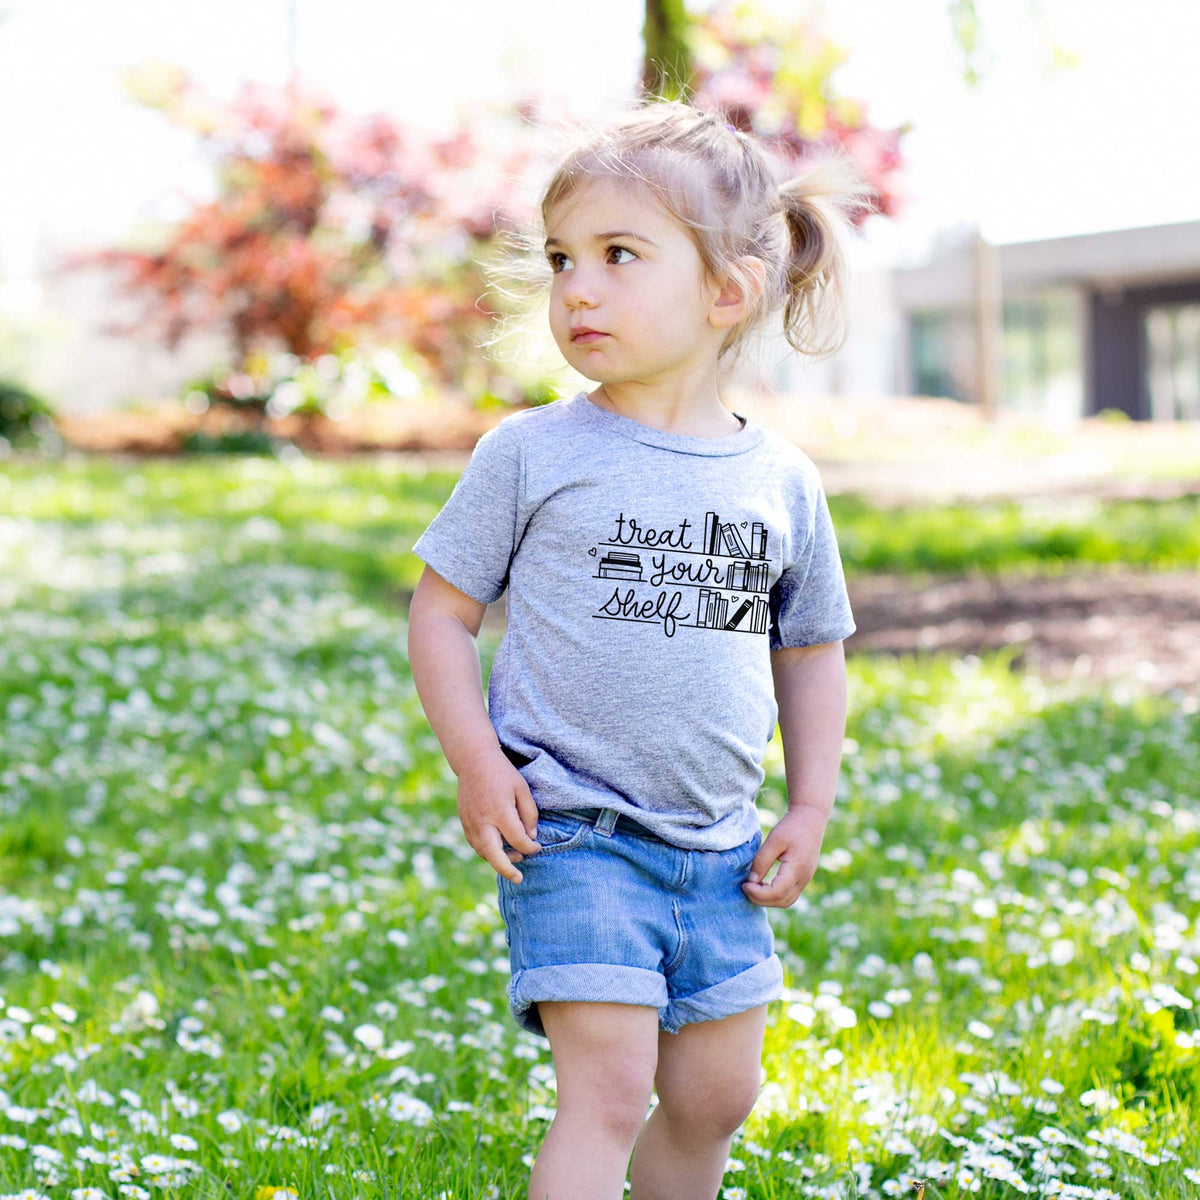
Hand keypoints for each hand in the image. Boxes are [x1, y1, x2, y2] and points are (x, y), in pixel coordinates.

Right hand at [456, 748, 541, 884]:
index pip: (518, 840)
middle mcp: (483, 821)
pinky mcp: (464, 823)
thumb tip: (531, 837)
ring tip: (514, 858)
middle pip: (493, 855)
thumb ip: (529, 814)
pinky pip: (475, 844)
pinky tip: (499, 848)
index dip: (530, 848)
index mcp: (500, 812)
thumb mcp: (522, 789)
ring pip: (483, 852)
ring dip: (498, 860)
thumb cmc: (502, 773)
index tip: (537, 847)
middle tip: (519, 878)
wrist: (473, 761)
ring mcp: (471, 823)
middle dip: (507, 870)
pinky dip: (487, 851)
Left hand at [742, 806, 828, 907]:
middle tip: (745, 887)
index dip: (758, 893)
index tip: (744, 884)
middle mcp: (803, 879)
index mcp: (797, 869)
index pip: (777, 892)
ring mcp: (805, 880)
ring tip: (753, 887)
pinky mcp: (803, 878)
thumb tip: (751, 881)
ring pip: (786, 901)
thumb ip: (762, 861)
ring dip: (768, 900)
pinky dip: (775, 896)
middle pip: (781, 901)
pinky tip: (763, 885)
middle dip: (761, 899)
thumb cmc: (792, 827)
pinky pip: (789, 895)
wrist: (810, 819)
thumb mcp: (774, 840)